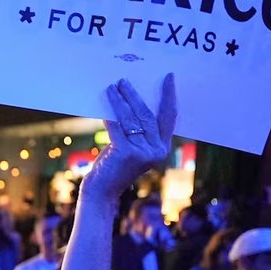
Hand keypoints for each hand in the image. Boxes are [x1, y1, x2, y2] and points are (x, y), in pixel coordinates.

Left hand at [83, 74, 177, 200]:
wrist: (101, 192)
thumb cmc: (114, 167)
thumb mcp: (130, 148)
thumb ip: (136, 131)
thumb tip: (130, 102)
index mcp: (161, 148)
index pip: (169, 117)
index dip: (168, 96)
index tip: (168, 78)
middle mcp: (156, 150)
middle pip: (147, 115)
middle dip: (134, 96)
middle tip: (123, 81)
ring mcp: (142, 153)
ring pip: (131, 119)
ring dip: (120, 101)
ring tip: (112, 88)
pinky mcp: (126, 153)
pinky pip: (117, 127)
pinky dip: (110, 115)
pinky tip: (105, 105)